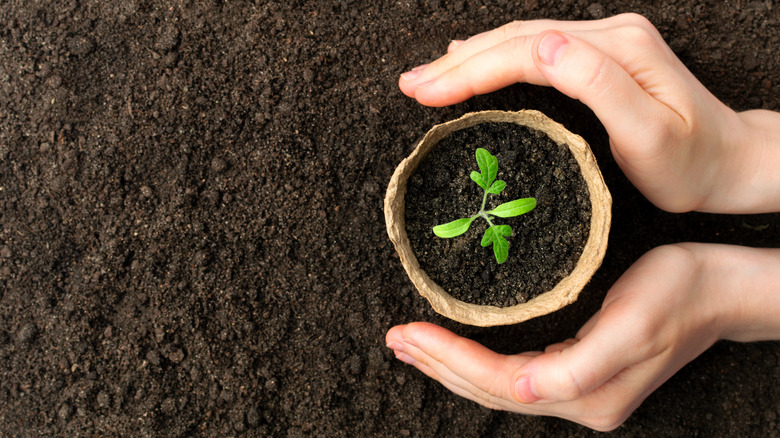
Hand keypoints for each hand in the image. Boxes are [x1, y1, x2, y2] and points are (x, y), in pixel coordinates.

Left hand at [386, 244, 779, 429]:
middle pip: (489, 389)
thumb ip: (577, 368)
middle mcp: (578, 401)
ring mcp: (579, 391)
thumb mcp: (631, 325)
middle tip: (395, 337)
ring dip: (450, 365)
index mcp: (586, 394)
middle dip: (438, 364)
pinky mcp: (579, 373)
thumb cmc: (677, 292)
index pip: (498, 383)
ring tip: (412, 344)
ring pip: (496, 385)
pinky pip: (512, 374)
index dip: (449, 359)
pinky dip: (475, 361)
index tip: (409, 331)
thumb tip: (522, 389)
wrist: (719, 286)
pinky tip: (456, 349)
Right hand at [399, 14, 779, 213]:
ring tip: (428, 77)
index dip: (470, 69)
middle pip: (516, 39)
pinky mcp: (602, 57)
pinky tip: (474, 62)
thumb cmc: (690, 163)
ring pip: (521, 41)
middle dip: (457, 62)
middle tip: (410, 85)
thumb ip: (597, 84)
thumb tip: (540, 46)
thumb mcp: (648, 134)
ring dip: (470, 58)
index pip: (525, 50)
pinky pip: (536, 50)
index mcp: (615, 50)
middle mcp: (608, 35)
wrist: (730, 161)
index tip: (426, 92)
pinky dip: (496, 58)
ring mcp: (605, 42)